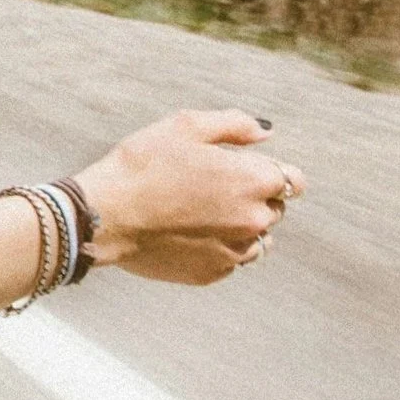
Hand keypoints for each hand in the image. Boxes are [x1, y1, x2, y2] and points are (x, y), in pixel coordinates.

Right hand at [72, 110, 303, 285]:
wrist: (105, 215)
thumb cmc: (143, 164)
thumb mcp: (186, 127)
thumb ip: (235, 125)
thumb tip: (266, 133)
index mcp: (254, 180)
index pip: (294, 180)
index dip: (270, 170)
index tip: (244, 168)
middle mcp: (254, 220)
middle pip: (275, 209)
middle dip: (254, 197)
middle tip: (210, 187)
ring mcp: (235, 251)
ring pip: (257, 239)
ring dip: (240, 226)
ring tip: (200, 213)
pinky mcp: (213, 273)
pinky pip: (231, 259)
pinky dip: (218, 246)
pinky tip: (187, 232)